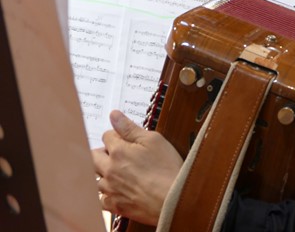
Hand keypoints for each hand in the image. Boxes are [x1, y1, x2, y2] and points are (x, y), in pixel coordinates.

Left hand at [92, 110, 182, 225]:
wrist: (173, 199)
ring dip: (104, 173)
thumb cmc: (167, 168)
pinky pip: (102, 199)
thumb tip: (114, 115)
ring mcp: (111, 189)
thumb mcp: (154, 140)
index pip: (107, 136)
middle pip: (93, 156)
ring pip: (96, 178)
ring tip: (121, 173)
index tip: (126, 138)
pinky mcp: (116, 206)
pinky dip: (107, 194)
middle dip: (103, 152)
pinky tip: (118, 191)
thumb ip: (130, 128)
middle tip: (118, 154)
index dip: (117, 135)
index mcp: (118, 151)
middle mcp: (109, 170)